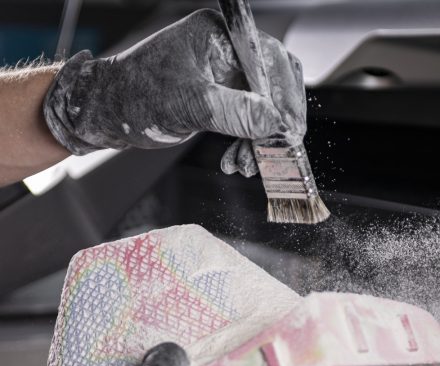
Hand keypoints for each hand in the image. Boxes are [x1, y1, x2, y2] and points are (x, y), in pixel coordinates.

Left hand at [44, 9, 285, 155]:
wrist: (109, 112)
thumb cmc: (135, 95)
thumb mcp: (187, 104)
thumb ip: (233, 111)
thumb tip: (273, 122)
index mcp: (220, 37)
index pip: (271, 61)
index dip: (285, 99)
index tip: (289, 132)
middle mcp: (225, 54)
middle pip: (272, 86)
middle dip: (273, 125)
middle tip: (273, 153)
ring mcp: (222, 78)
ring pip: (261, 109)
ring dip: (258, 141)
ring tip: (244, 165)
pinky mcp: (217, 100)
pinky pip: (245, 122)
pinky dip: (244, 144)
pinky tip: (235, 162)